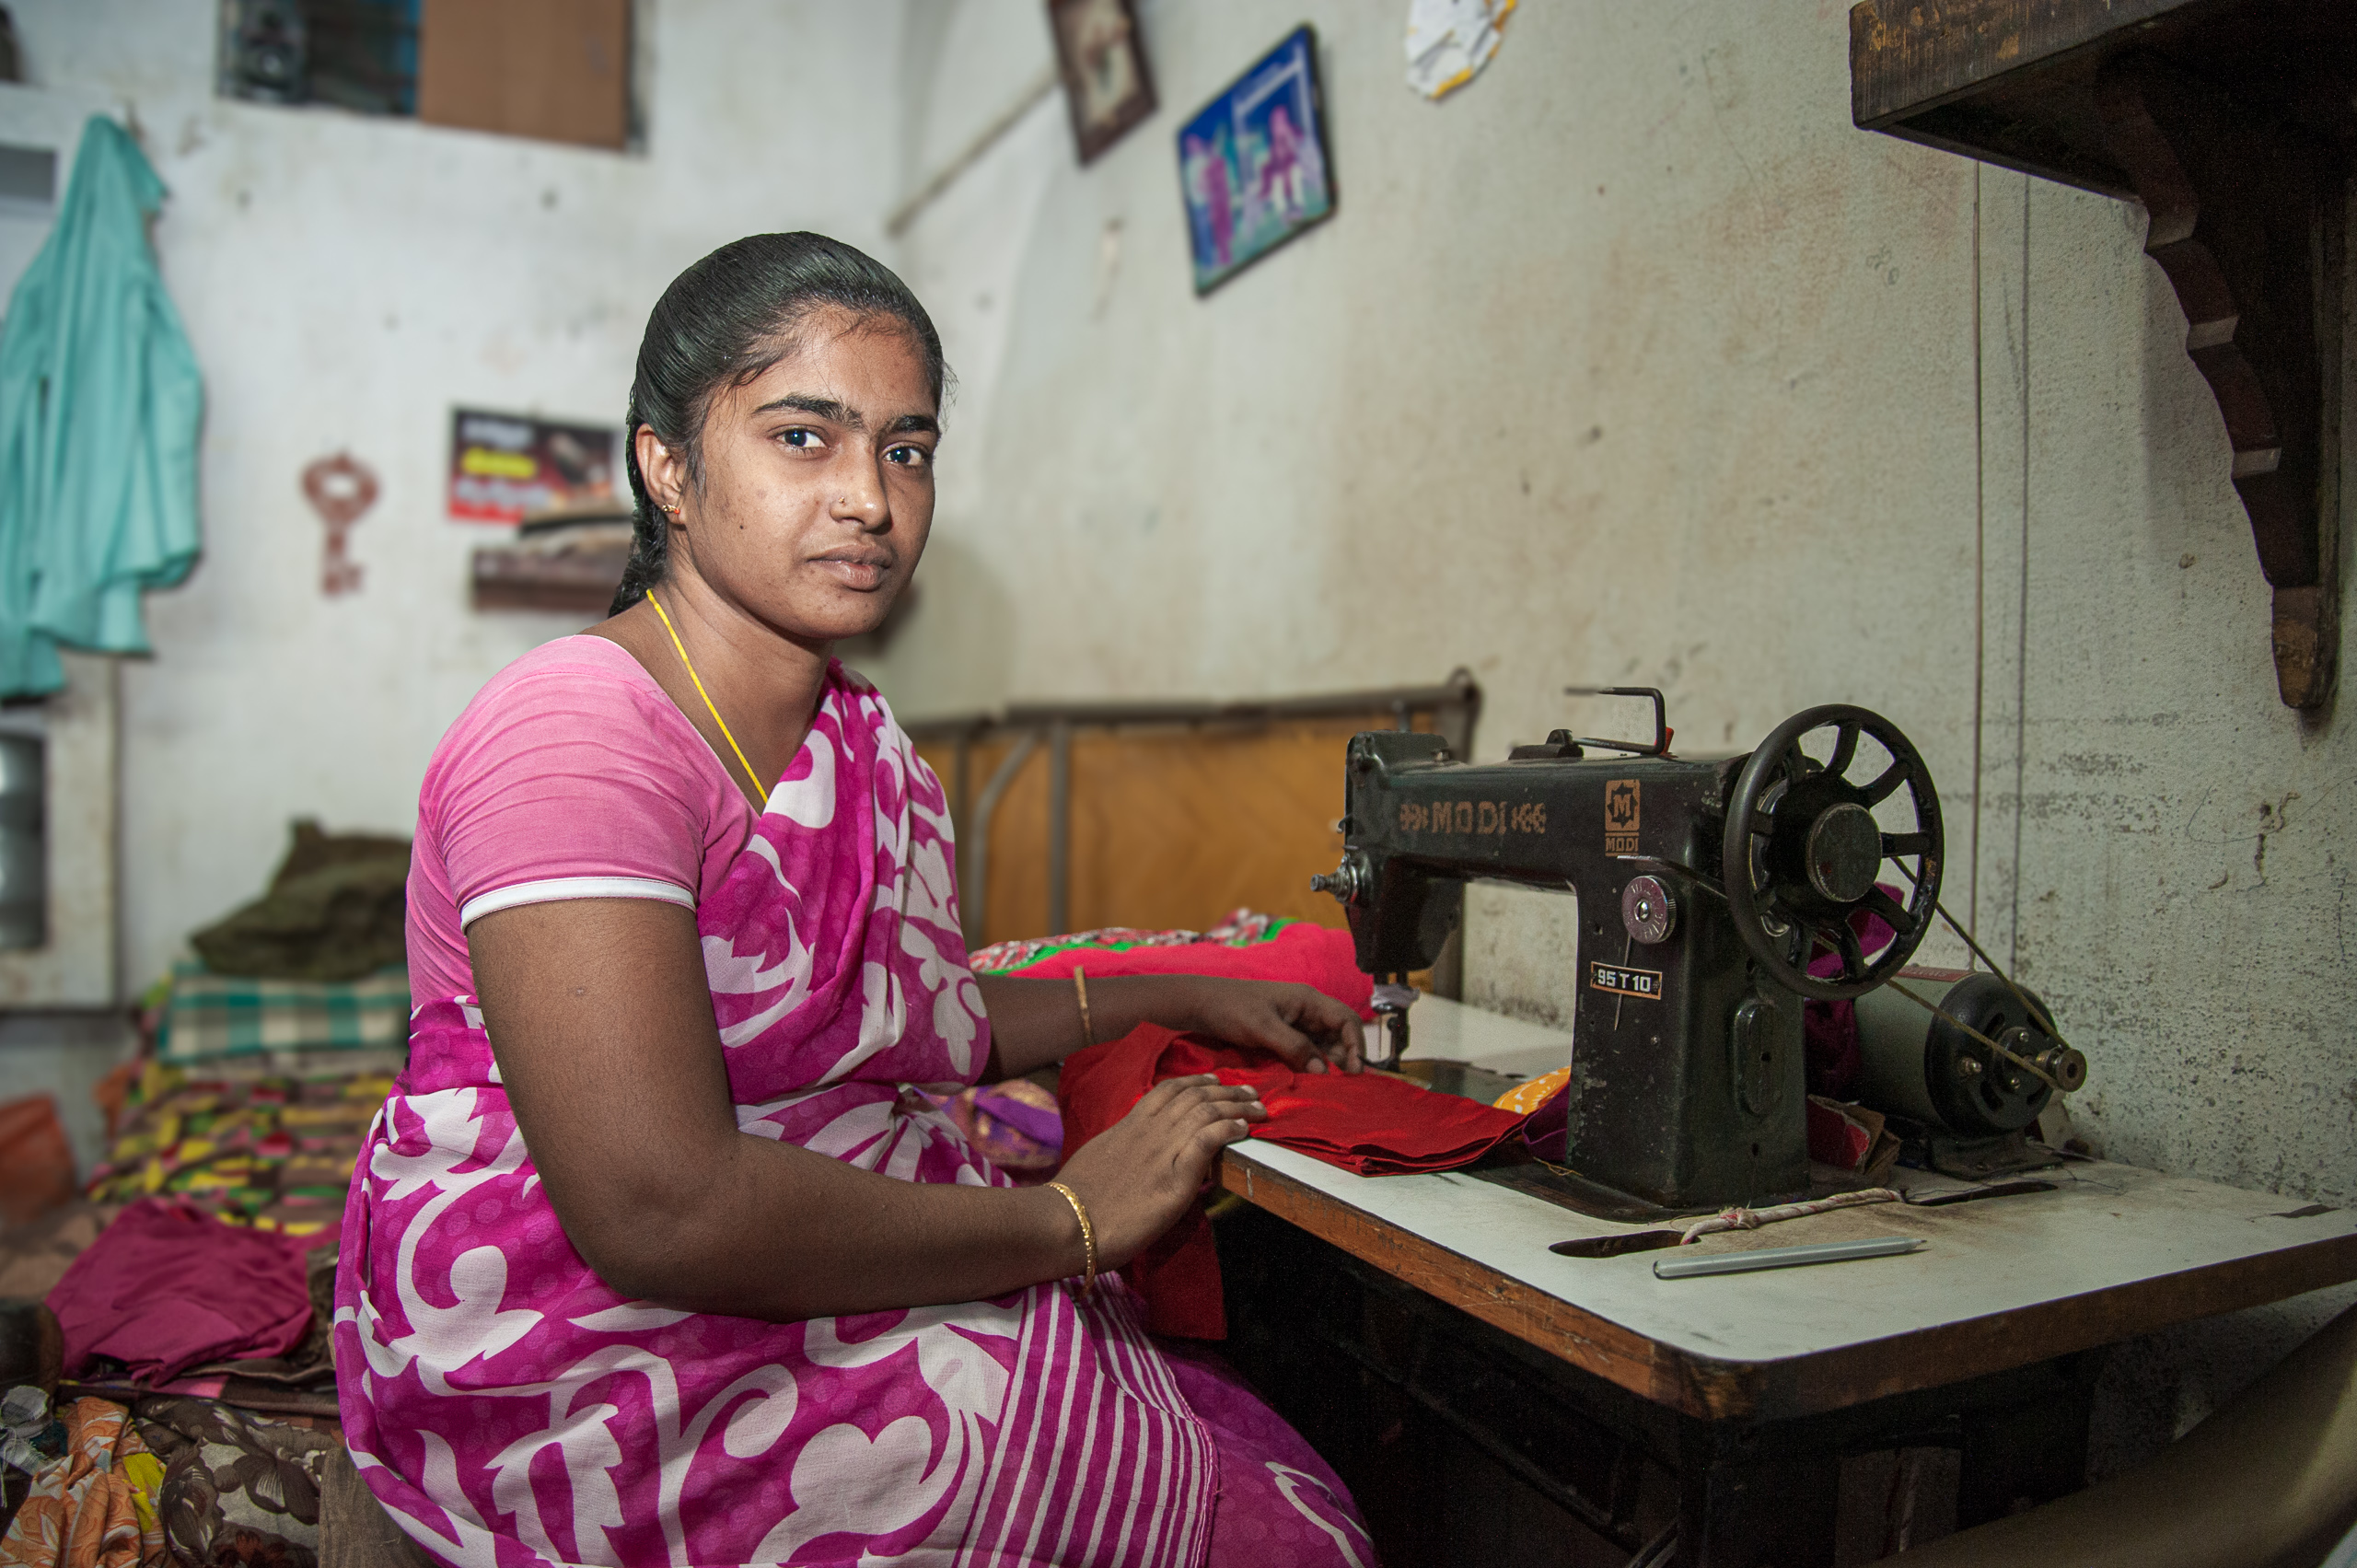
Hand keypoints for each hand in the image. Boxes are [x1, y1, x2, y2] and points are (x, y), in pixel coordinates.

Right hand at [1054, 1075, 1264, 1270]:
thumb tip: (1132, 1155)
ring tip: (1257, 1107)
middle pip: (1193, 1096)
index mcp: (1126, 1127)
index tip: (1214, 1080)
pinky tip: (1242, 1129)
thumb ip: (1120, 1150)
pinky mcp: (1174, 1179)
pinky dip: (1227, 1128)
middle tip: (1250, 1090)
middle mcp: (1146, 1132)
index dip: (1195, 1082)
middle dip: (1226, 1090)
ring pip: (1205, 1112)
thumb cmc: (1072, 1203)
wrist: (1063, 1224)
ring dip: (1236, 1106)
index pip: (1166, 1092)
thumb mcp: (1096, 1161)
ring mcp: (1161, 1153)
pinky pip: (1207, 1140)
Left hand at [1176, 978, 1365, 1074]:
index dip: (1356, 1044)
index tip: (1355, 1070)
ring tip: (1329, 1086)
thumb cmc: (1231, 1007)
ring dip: (1329, 1063)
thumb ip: (1294, 1047)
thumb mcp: (1263, 1028)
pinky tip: (1310, 1078)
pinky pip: (1307, 1049)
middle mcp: (1307, 1009)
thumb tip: (1323, 1071)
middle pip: (1339, 1033)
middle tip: (1345, 1084)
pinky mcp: (1284, 1033)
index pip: (1346, 1020)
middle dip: (1345, 1057)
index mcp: (1308, 1000)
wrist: (1201, 1003)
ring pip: (1324, 1044)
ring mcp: (1296, 1021)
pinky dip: (1312, 1064)